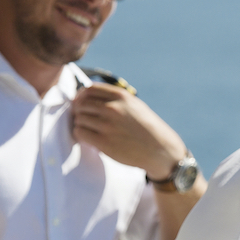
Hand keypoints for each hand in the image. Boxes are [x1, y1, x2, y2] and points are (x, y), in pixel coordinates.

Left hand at [71, 82, 185, 178]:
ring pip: (79, 118)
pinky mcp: (103, 142)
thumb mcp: (135, 105)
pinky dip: (80, 135)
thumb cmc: (147, 128)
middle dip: (79, 111)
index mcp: (121, 96)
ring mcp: (107, 125)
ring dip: (80, 124)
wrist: (160, 150)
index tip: (81, 104)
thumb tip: (89, 97)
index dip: (81, 97)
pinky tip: (88, 138)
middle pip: (81, 104)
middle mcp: (113, 108)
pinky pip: (80, 132)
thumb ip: (115, 99)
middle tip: (83, 119)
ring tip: (88, 130)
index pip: (89, 90)